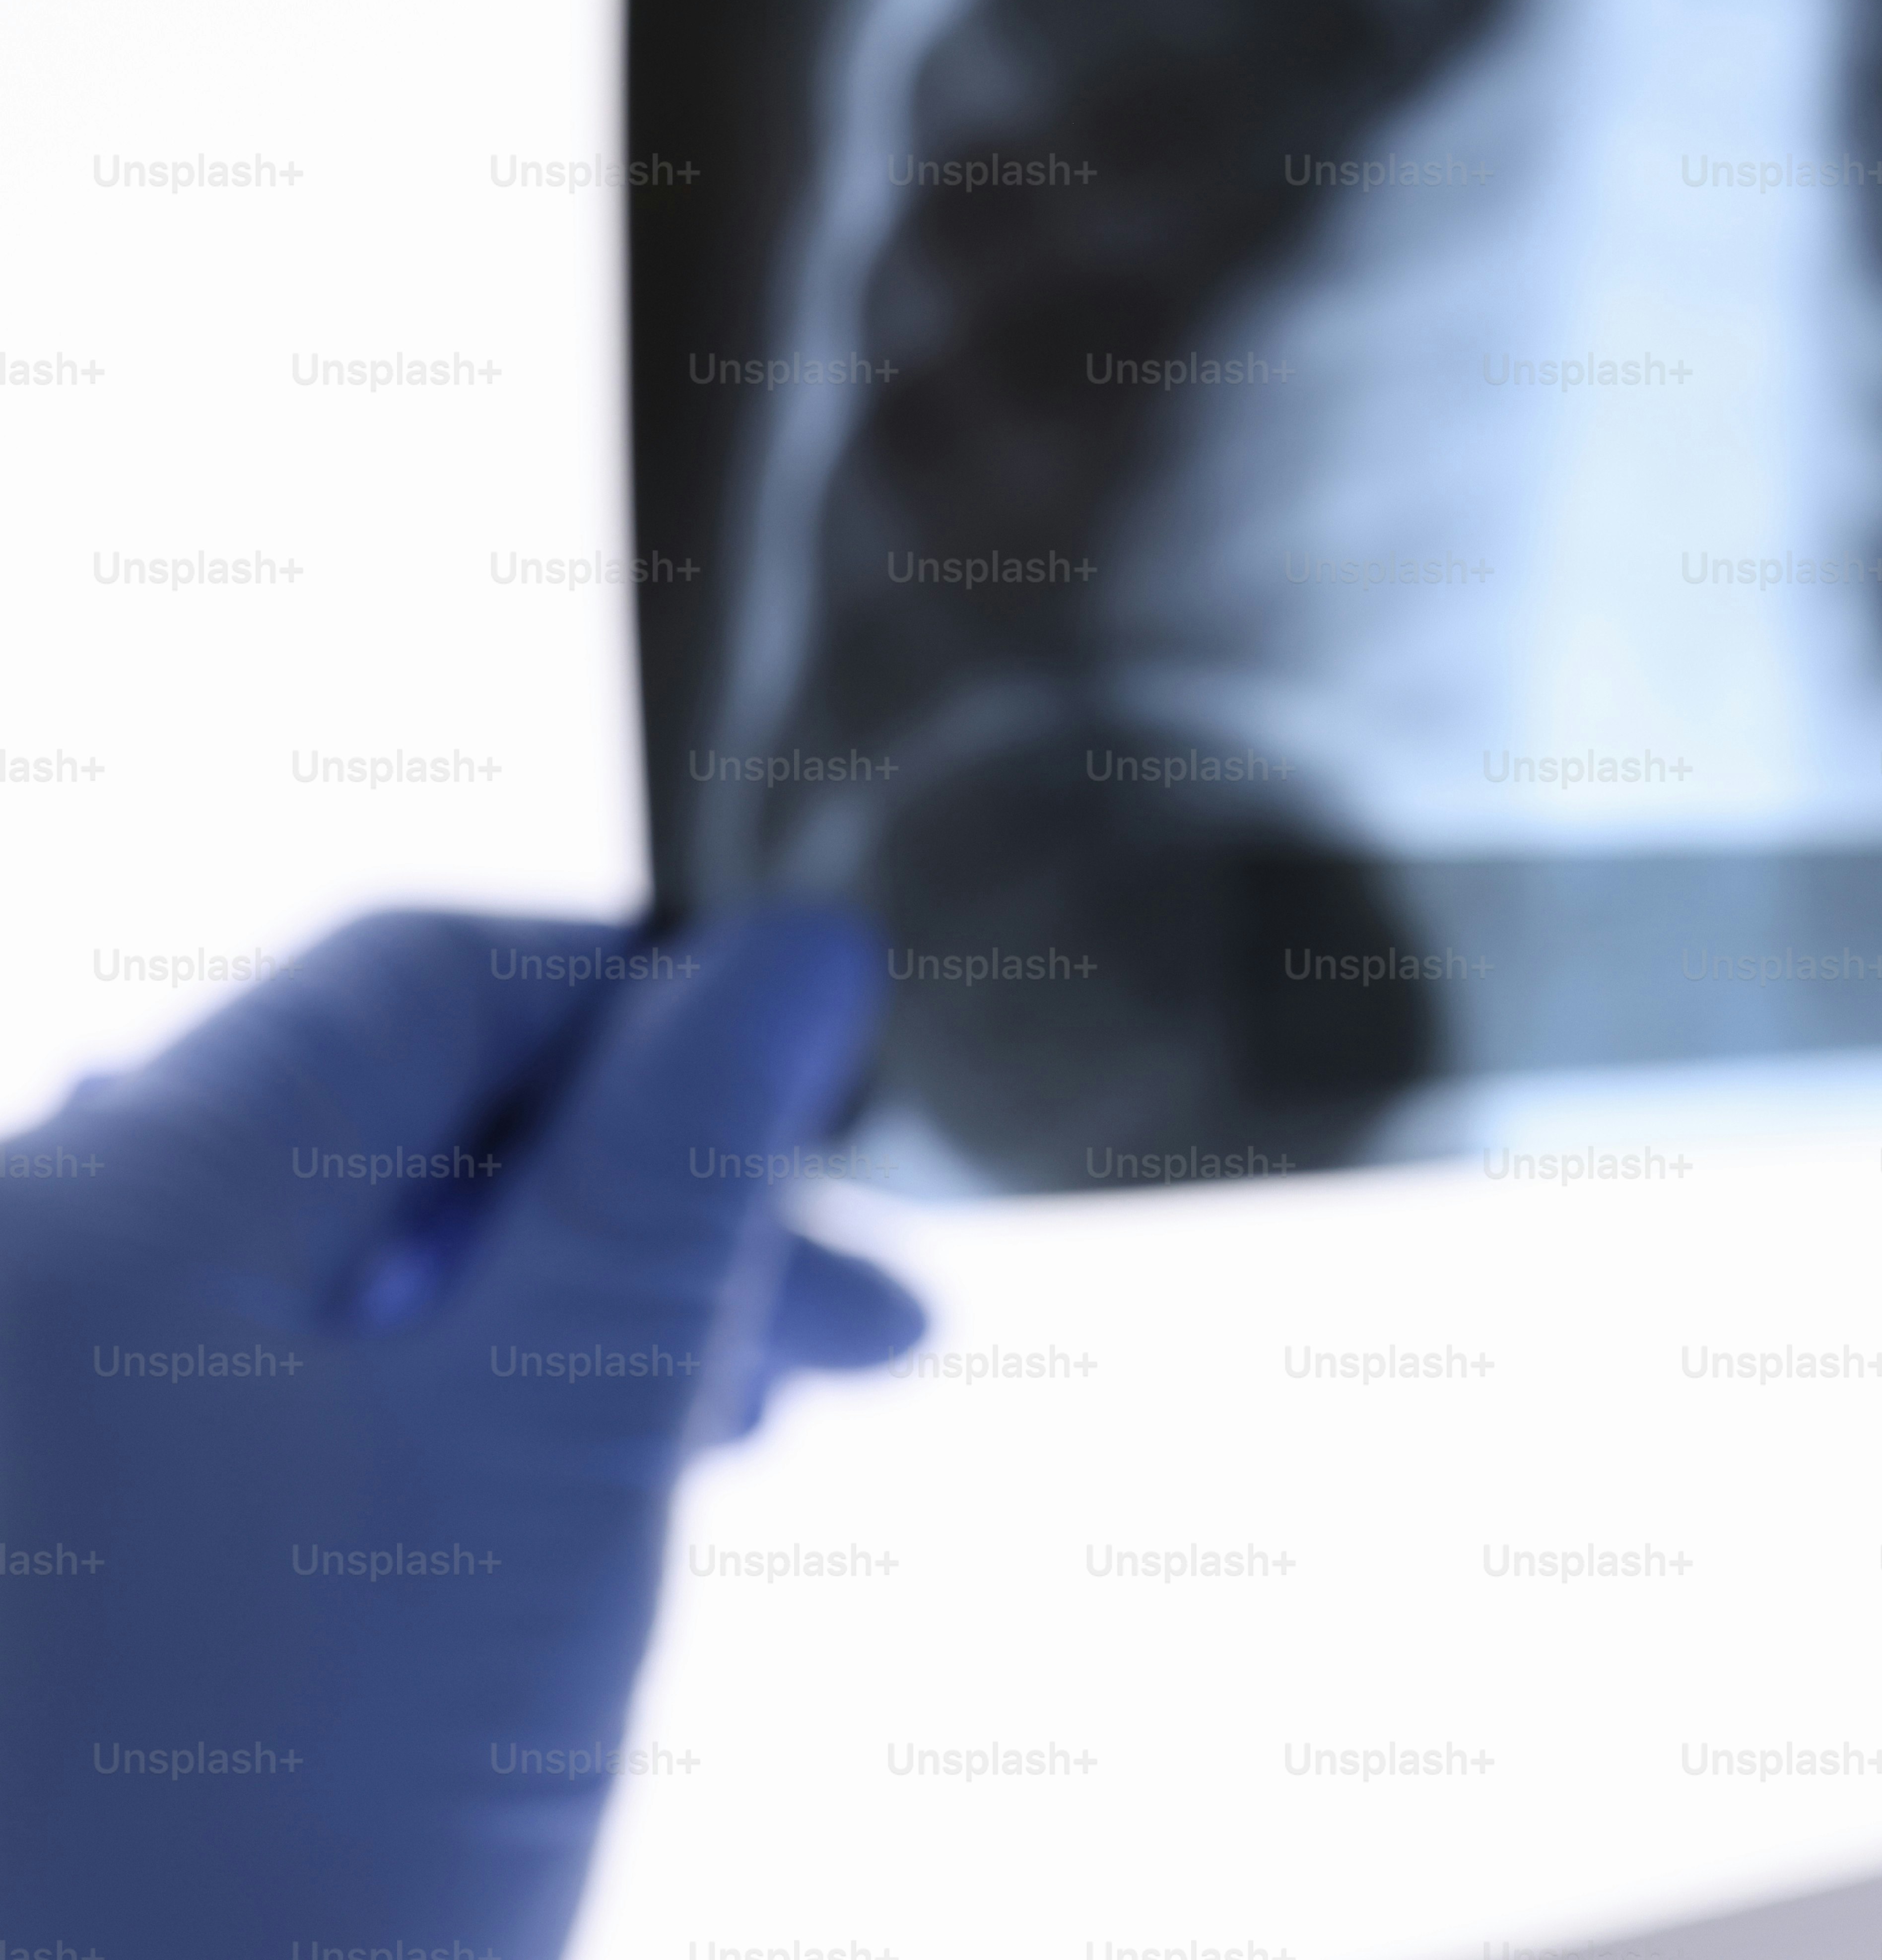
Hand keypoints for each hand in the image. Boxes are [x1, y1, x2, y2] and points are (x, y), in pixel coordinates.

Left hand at [0, 907, 920, 1956]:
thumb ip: (677, 1174)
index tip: (849, 1114)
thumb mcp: (554, 1463)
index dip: (673, 1009)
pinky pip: (248, 1403)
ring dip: (560, 1322)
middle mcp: (1, 1281)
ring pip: (329, 1275)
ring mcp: (8, 1433)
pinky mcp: (33, 1568)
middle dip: (648, 1207)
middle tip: (862, 1333)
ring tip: (727, 1434)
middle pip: (382, 1131)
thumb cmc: (299, 1862)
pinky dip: (432, 1421)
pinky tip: (554, 1506)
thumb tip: (794, 952)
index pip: (432, 979)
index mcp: (90, 1208)